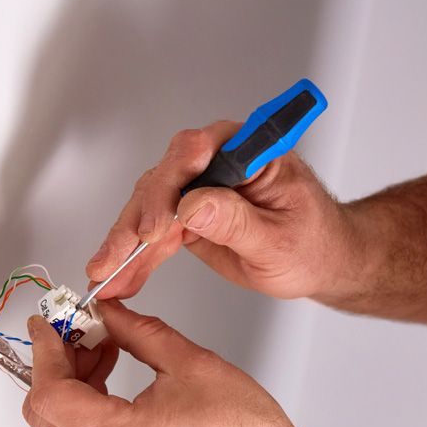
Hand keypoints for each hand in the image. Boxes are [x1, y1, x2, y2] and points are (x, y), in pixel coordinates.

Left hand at [22, 301, 323, 426]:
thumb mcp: (192, 365)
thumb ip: (140, 333)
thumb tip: (110, 313)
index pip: (51, 394)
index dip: (44, 352)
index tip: (47, 325)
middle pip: (44, 415)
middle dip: (52, 366)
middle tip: (74, 332)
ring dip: (68, 386)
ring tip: (101, 349)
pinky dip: (85, 407)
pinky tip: (110, 378)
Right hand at [85, 121, 358, 300]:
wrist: (319, 259)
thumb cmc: (314, 243)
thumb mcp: (279, 239)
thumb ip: (236, 221)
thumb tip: (193, 205)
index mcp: (248, 150)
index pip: (196, 151)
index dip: (169, 185)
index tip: (156, 223)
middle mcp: (217, 160)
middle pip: (162, 181)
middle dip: (134, 223)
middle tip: (117, 258)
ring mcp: (198, 186)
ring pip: (147, 208)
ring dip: (123, 244)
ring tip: (106, 276)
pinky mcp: (186, 214)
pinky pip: (153, 232)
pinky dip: (134, 257)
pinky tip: (119, 277)